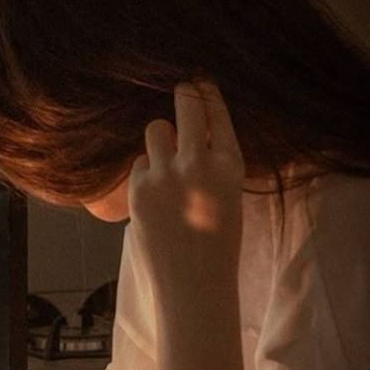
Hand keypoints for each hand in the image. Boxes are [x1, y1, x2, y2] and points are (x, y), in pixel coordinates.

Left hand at [130, 81, 246, 369]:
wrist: (194, 285)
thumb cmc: (216, 244)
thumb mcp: (228, 195)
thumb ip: (210, 162)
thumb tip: (185, 128)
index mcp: (230, 164)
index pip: (217, 109)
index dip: (206, 92)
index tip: (199, 83)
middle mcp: (199, 162)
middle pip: (186, 102)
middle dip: (183, 93)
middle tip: (181, 90)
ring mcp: (166, 174)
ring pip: (156, 128)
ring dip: (161, 138)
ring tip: (168, 162)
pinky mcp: (139, 189)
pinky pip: (139, 162)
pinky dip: (146, 173)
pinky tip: (156, 196)